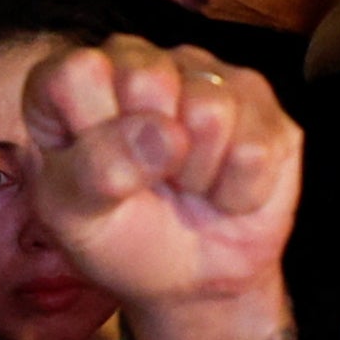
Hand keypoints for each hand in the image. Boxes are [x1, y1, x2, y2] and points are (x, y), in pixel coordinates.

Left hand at [19, 36, 302, 339]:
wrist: (190, 279)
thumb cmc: (120, 235)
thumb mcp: (78, 217)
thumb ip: (96, 170)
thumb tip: (164, 133)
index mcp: (77, 77)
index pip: (77, 72)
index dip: (91, 130)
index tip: (95, 173)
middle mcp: (142, 60)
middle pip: (147, 78)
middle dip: (148, 153)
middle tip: (148, 180)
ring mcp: (207, 75)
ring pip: (210, 110)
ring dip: (197, 174)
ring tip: (186, 185)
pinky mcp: (261, 105)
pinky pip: (256, 149)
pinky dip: (238, 193)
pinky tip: (223, 190)